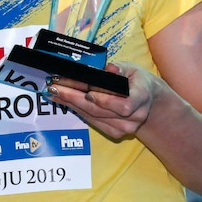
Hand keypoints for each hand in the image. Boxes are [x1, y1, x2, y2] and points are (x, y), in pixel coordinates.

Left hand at [45, 62, 160, 139]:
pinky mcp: (115, 133)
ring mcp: (125, 128)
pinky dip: (77, 110)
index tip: (88, 93)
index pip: (124, 105)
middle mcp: (135, 117)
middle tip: (55, 88)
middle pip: (101, 111)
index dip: (105, 101)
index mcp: (141, 97)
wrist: (147, 100)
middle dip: (75, 98)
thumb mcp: (131, 69)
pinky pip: (93, 121)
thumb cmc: (136, 81)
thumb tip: (109, 68)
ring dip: (71, 104)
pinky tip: (64, 101)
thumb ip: (119, 68)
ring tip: (54, 92)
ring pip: (93, 117)